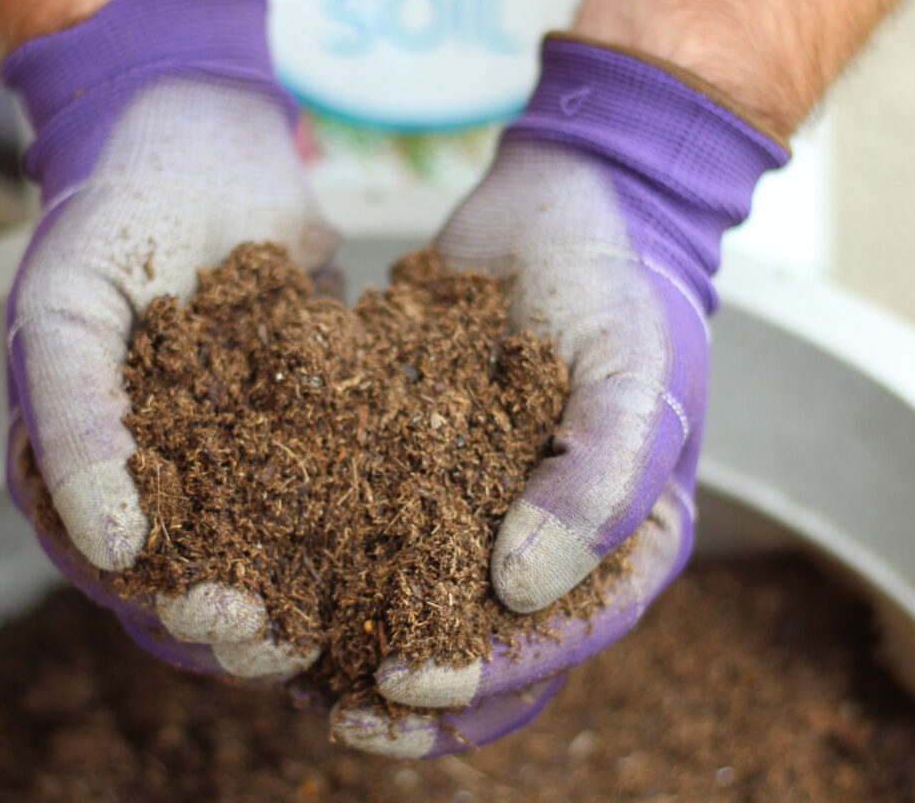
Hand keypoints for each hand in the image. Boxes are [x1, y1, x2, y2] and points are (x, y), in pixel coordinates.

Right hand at [5, 0, 337, 680]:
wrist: (196, 135)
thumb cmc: (114, 220)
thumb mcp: (68, 310)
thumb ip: (74, 421)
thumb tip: (113, 548)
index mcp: (97, 465)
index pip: (129, 573)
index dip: (173, 608)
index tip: (228, 620)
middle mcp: (173, 465)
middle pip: (212, 569)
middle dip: (256, 612)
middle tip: (302, 636)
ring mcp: (244, 437)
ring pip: (281, 532)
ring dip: (317, 577)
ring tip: (365, 604)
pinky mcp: (309, 402)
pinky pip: (335, 462)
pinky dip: (364, 497)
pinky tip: (412, 520)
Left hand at [332, 36, 786, 755]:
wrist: (567, 205)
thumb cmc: (620, 287)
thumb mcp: (635, 372)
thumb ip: (602, 478)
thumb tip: (523, 587)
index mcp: (622, 538)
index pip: (563, 638)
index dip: (491, 676)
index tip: (407, 682)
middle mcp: (554, 537)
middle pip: (493, 651)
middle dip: (419, 695)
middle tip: (336, 709)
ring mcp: (489, 502)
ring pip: (432, 604)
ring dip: (366, 645)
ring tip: (291, 671)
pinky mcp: (431, 459)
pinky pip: (386, 523)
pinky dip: (340, 559)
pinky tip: (279, 574)